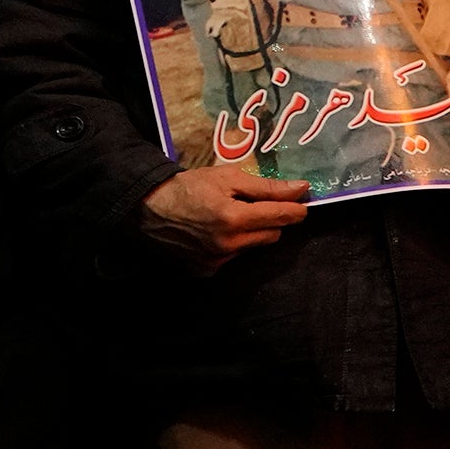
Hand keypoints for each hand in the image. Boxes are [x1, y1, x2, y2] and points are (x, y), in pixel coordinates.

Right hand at [138, 161, 312, 269]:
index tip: (302, 204)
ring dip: (249, 234)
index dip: (295, 210)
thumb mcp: (227, 178)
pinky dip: (229, 246)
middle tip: (255, 206)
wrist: (147, 208)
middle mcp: (227, 244)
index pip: (279, 217)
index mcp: (233, 218)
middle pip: (271, 235)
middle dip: (269, 220)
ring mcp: (216, 260)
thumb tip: (301, 189)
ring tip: (227, 218)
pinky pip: (231, 258)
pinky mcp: (205, 270)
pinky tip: (212, 233)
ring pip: (251, 247)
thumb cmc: (188, 187)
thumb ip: (266, 187)